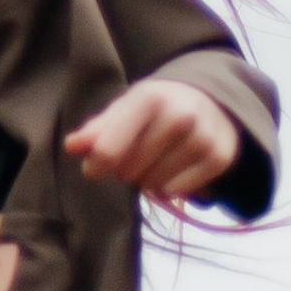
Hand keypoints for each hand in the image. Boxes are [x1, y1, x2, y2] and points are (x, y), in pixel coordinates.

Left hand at [64, 77, 240, 214]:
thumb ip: (97, 130)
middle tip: (138, 152)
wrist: (212, 101)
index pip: (109, 148)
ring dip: (148, 179)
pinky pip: (176, 192)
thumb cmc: (157, 108)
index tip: (93, 167)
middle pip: (129, 171)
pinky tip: (175, 167)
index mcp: (150, 98)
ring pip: (152, 186)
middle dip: (126, 168)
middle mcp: (180, 116)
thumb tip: (72, 146)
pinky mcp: (219, 158)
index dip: (97, 163)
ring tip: (158, 158)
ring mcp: (202, 138)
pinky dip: (169, 186)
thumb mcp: (126, 109)